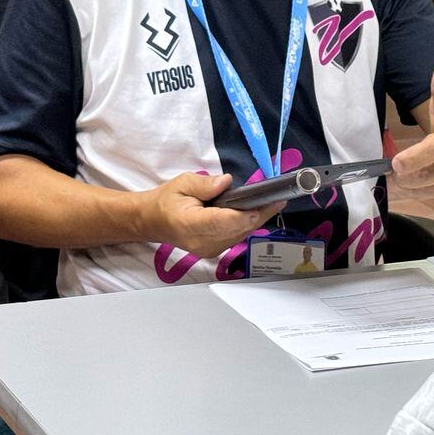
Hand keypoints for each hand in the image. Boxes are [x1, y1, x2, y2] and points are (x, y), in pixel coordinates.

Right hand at [138, 172, 283, 258]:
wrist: (154, 221)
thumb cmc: (167, 201)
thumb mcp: (182, 183)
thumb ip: (204, 184)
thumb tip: (226, 182)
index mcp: (189, 224)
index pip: (222, 222)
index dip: (246, 214)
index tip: (264, 203)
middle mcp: (201, 242)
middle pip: (238, 229)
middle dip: (260, 214)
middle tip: (279, 198)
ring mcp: (209, 250)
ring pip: (241, 235)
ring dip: (257, 220)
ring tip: (273, 202)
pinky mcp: (215, 252)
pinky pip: (237, 237)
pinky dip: (248, 224)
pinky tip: (258, 212)